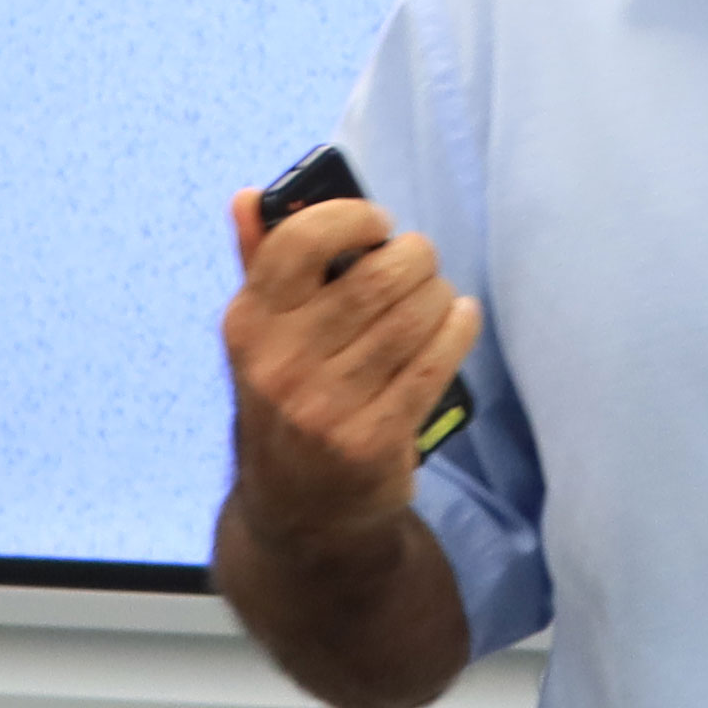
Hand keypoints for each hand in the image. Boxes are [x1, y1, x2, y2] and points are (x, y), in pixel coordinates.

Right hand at [220, 187, 480, 540]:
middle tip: (420, 261)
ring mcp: (325, 407)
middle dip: (414, 258)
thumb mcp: (260, 339)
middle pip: (374, 278)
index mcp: (249, 324)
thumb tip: (248, 197)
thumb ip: (257, 265)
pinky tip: (460, 319)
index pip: (299, 242)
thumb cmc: (286, 400)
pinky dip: (457, 330)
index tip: (378, 224)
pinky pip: (431, 364)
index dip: (352, 218)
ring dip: (438, 295)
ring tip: (438, 295)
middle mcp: (280, 364)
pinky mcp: (370, 440)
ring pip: (410, 319)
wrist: (298, 510)